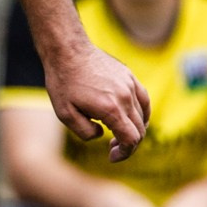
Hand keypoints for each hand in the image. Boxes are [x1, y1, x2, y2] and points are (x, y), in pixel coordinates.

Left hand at [42, 42, 150, 161]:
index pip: (131, 139)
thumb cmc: (63, 82)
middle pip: (139, 130)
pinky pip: (144, 100)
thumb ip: (85, 132)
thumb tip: (102, 135)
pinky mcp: (130, 77)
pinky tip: (133, 119)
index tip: (112, 156)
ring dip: (134, 130)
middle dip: (128, 145)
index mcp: (110, 108)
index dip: (125, 153)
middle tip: (112, 149)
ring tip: (118, 135)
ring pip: (143, 116)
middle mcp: (125, 97)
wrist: (68, 50)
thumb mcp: (64, 114)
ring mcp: (130, 85)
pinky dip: (142, 114)